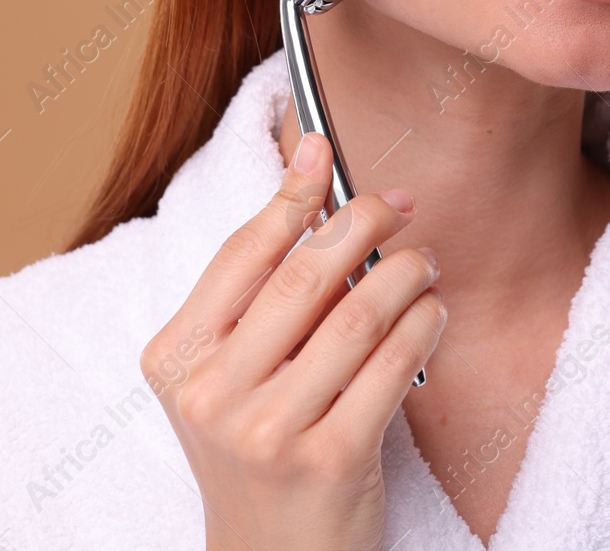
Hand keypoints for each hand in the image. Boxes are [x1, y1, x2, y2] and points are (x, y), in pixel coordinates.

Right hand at [141, 132, 445, 550]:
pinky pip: (393, 365)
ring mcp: (269, 431)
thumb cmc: (258, 447)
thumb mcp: (230, 373)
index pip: (241, 253)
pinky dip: (423, 324)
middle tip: (399, 205)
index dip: (290, 194)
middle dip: (363, 223)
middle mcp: (213, 395)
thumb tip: (309, 171)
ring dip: (405, 274)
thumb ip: (260, 291)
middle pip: (304, 276)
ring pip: (359, 316)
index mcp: (176, 359)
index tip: (324, 150)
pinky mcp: (331, 460)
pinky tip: (432, 312)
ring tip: (422, 262)